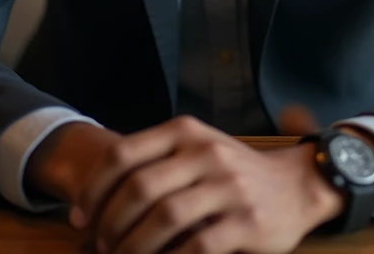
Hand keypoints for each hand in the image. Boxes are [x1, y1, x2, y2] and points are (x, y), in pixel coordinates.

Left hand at [67, 115, 341, 253]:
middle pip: (139, 188)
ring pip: (163, 219)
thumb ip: (156, 162)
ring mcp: (226, 186)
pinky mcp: (245, 222)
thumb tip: (98, 201)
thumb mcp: (196, 148)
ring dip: (134, 247)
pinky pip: (196, 247)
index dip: (93, 189)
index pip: (123, 154)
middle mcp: (204, 152)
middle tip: (101, 245)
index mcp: (185, 131)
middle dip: (110, 223)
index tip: (78, 217)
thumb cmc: (232, 171)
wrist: (295, 185)